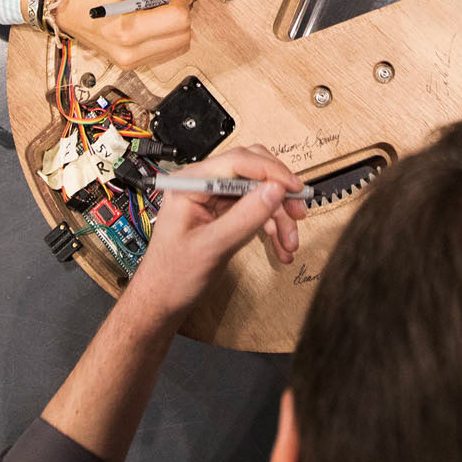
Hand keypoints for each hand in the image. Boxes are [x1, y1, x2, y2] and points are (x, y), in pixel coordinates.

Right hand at [55, 0, 195, 68]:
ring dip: (176, 25)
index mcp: (126, 30)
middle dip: (181, 12)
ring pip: (180, 46)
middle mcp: (129, 52)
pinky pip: (167, 52)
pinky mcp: (132, 65)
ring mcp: (131, 62)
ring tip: (157, 10)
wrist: (67, 10)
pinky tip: (152, 22)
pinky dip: (167, 35)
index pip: (178, 19)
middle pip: (184, 35)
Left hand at [127, 146, 305, 320]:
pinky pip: (255, 210)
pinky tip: (280, 246)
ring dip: (279, 216)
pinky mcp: (223, 214)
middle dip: (279, 193)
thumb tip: (275, 189)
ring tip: (290, 243)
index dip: (270, 171)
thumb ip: (245, 216)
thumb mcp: (212, 246)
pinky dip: (271, 226)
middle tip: (298, 211)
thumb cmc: (173, 275)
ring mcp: (214, 199)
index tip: (294, 187)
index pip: (238, 161)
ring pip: (259, 193)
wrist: (163, 300)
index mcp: (191, 183)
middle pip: (253, 172)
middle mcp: (203, 185)